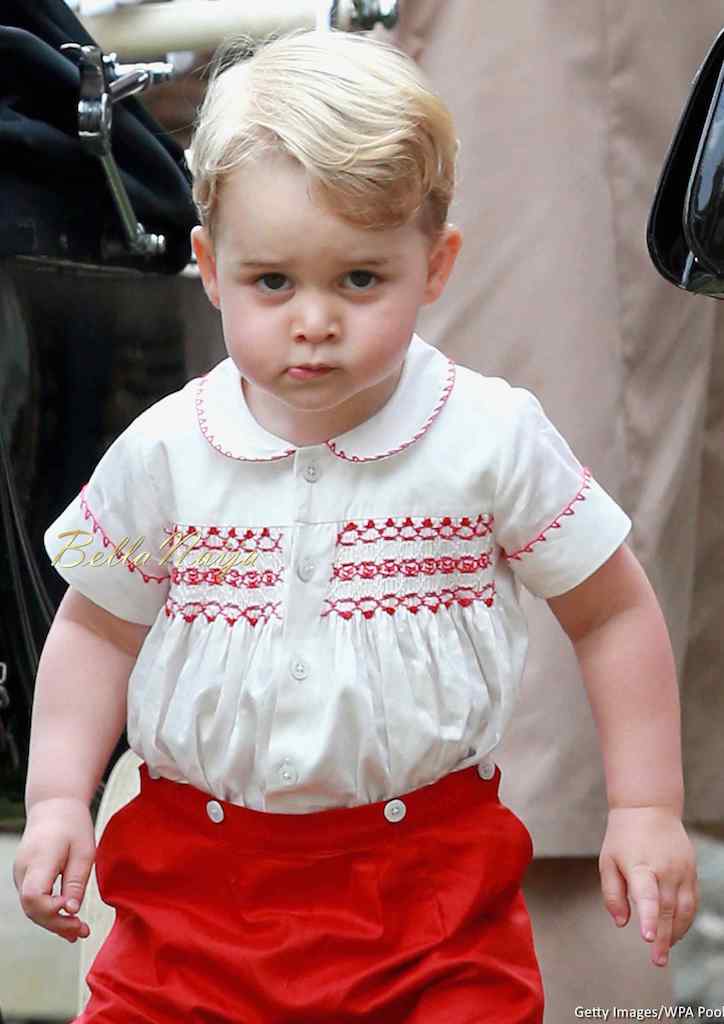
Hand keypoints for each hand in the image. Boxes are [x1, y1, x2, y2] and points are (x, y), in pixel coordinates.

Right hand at [13, 797, 95, 942]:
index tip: (73, 908)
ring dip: (54, 922)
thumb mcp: (84, 851)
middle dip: (57, 924)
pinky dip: (49, 912)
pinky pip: (33, 901)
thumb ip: (76, 881)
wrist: (54, 807)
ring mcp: (20, 875)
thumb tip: (71, 911)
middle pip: (32, 908)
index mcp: (39, 858)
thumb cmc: (73, 826)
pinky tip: (68, 920)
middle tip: (83, 931)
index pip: (33, 895)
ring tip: (79, 931)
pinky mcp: (24, 878)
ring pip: (31, 908)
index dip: (51, 909)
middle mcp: (23, 869)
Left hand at [599, 805, 698, 966]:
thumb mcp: (607, 860)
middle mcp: (665, 869)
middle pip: (667, 910)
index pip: (646, 896)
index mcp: (640, 865)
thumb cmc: (623, 837)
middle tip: (657, 961)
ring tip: (664, 949)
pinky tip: (674, 930)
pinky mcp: (691, 871)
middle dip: (662, 938)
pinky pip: (692, 902)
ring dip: (675, 932)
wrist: (649, 808)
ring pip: (684, 910)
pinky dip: (685, 920)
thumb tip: (621, 923)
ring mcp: (682, 870)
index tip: (646, 937)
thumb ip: (612, 893)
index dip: (647, 917)